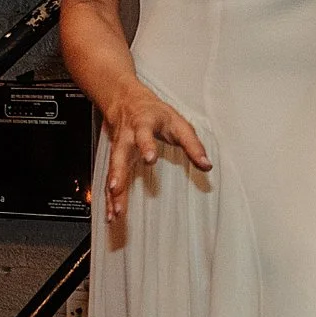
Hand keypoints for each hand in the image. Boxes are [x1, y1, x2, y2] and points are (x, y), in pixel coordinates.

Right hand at [98, 83, 209, 222]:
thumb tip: (207, 165)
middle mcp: (126, 138)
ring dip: (112, 193)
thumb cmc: (155, 114)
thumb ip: (192, 144)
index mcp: (142, 125)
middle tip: (116, 189)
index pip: (144, 134)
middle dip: (118, 174)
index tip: (150, 159)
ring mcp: (117, 150)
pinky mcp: (114, 161)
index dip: (146, 146)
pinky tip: (111, 214)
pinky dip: (108, 199)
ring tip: (115, 212)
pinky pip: (109, 181)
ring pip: (112, 172)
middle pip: (119, 156)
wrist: (127, 102)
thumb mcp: (178, 123)